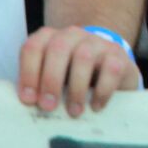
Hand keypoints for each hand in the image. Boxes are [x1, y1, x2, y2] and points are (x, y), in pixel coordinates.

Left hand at [17, 25, 139, 116]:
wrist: (108, 72)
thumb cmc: (71, 79)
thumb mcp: (51, 79)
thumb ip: (37, 86)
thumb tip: (28, 106)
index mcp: (51, 40)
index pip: (33, 47)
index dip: (28, 73)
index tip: (29, 100)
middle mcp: (73, 35)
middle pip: (58, 48)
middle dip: (51, 80)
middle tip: (48, 106)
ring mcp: (98, 42)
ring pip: (83, 56)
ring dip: (76, 88)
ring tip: (74, 111)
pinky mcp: (118, 55)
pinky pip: (110, 69)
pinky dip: (101, 91)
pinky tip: (96, 106)